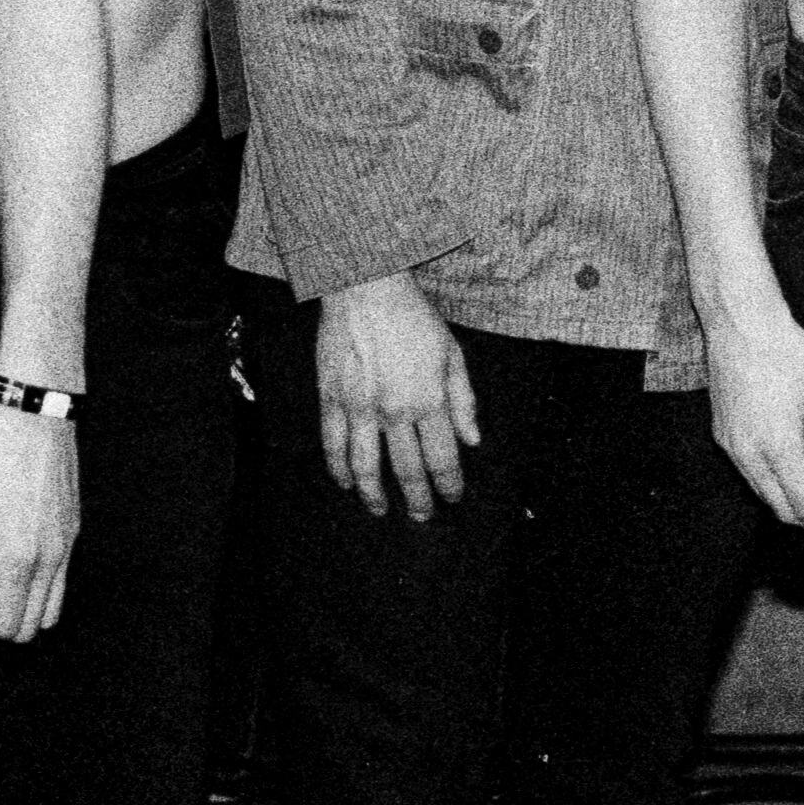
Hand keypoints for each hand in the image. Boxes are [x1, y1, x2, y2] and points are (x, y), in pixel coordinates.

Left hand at [0, 400, 78, 639]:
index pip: (3, 627)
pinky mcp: (74, 528)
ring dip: (19, 598)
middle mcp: (51, 560)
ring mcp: (68, 545)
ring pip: (51, 608)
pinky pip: (60, 576)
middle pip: (29, 627)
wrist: (32, 411)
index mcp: (18, 560)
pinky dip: (34, 576)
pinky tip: (10, 538)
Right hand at [316, 274, 478, 519]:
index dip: (448, 484)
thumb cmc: (413, 317)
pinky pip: (333, 444)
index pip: (442, 457)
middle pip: (406, 469)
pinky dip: (339, 468)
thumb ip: (463, 400)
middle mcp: (394, 410)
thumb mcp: (452, 353)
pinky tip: (346, 483)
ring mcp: (359, 407)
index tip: (452, 497)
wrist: (366, 288)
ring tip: (381, 511)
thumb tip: (473, 440)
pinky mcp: (331, 398)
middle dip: (417, 499)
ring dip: (374, 495)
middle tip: (422, 516)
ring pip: (365, 466)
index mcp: (429, 399)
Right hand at [706, 301, 803, 537]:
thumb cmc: (787, 353)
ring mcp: (731, 446)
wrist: (741, 322)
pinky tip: (794, 468)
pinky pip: (749, 474)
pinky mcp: (722, 435)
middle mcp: (749, 454)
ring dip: (793, 503)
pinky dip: (773, 484)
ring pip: (763, 495)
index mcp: (779, 447)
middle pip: (781, 509)